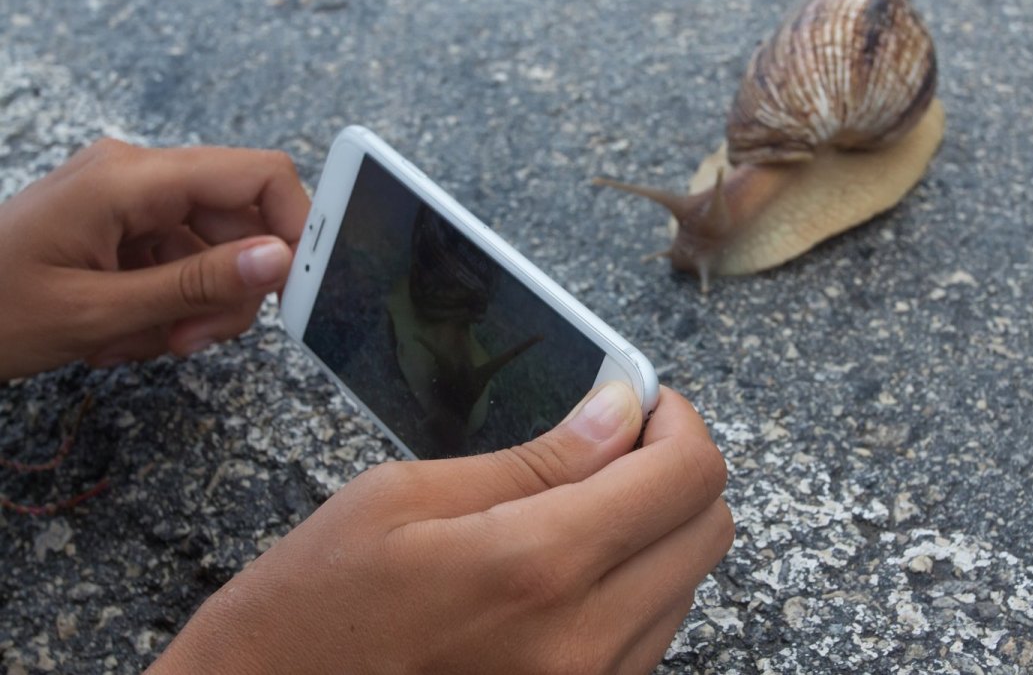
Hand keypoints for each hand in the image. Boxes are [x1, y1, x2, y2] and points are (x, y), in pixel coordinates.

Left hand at [0, 138, 309, 379]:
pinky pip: (176, 262)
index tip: (299, 286)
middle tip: (192, 340)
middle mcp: (135, 175)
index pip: (256, 175)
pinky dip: (165, 305)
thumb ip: (195, 285)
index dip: (294, 226)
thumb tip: (278, 261)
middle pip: (238, 222)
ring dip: (193, 306)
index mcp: (130, 177)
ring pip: (211, 250)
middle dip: (229, 289)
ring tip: (142, 343)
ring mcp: (127, 199)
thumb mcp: (98, 312)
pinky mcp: (119, 225)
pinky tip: (121, 335)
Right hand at [147, 384, 733, 673]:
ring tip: (579, 504)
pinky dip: (634, 582)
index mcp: (539, 566)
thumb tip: (619, 411)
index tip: (639, 402)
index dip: (676, 421)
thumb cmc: (313, 607)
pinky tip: (570, 561)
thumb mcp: (403, 499)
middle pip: (709, 528)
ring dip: (655, 527)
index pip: (686, 476)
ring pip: (688, 582)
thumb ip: (535, 459)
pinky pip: (652, 633)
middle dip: (675, 467)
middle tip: (614, 441)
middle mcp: (585, 641)